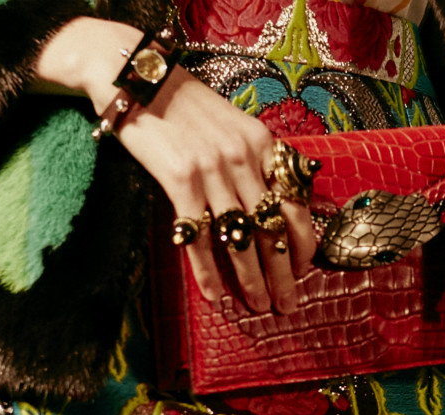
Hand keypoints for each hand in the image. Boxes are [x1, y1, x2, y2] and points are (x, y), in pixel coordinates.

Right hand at [117, 66, 315, 313]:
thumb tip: (277, 199)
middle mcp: (244, 158)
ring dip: (251, 279)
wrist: (141, 78)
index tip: (303, 270)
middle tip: (289, 305)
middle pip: (271, 229)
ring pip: (239, 238)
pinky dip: (207, 270)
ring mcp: (212, 170)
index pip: (294, 203)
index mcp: (262, 145)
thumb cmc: (188, 106)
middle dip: (283, 273)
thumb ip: (258, 160)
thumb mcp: (236, 125)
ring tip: (259, 306)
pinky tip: (215, 294)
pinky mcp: (179, 179)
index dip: (302, 242)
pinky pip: (199, 236)